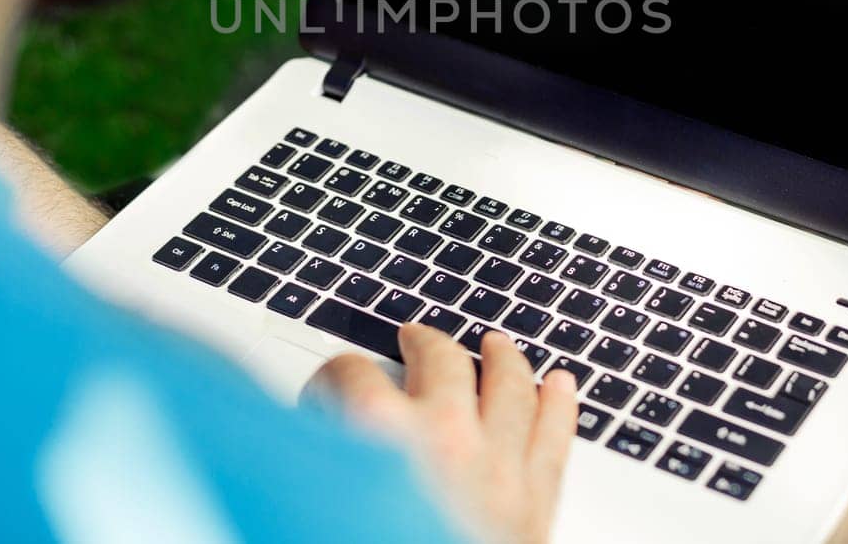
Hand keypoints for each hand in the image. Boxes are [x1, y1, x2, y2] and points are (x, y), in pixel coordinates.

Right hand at [312, 324, 578, 543]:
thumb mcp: (317, 511)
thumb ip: (312, 475)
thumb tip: (287, 458)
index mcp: (376, 440)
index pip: (348, 375)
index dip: (332, 379)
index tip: (330, 391)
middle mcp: (442, 438)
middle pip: (438, 360)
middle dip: (423, 344)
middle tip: (414, 338)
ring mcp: (498, 467)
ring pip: (508, 384)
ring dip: (501, 357)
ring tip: (497, 343)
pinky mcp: (536, 504)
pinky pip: (555, 436)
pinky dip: (559, 405)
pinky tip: (560, 385)